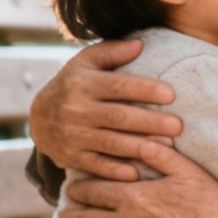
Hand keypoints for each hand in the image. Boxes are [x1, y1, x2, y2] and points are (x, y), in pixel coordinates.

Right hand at [30, 39, 182, 181]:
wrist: (38, 118)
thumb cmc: (73, 84)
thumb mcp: (85, 62)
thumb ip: (111, 52)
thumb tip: (140, 44)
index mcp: (82, 83)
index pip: (118, 86)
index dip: (145, 89)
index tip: (171, 94)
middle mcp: (75, 109)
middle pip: (118, 117)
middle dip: (150, 121)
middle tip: (178, 125)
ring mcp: (73, 135)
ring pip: (111, 142)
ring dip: (140, 146)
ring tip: (167, 147)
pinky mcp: (72, 156)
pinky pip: (96, 165)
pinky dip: (115, 170)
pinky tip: (137, 172)